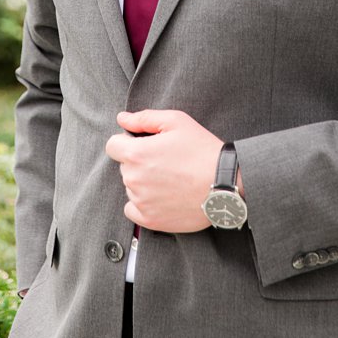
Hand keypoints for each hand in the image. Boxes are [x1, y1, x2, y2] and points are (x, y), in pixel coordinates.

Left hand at [104, 109, 222, 232]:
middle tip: (168, 161)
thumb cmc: (203, 149)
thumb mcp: (177, 122)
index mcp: (136, 154)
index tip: (146, 145)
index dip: (128, 142)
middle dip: (140, 162)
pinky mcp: (149, 219)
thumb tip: (122, 119)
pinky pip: (132, 209)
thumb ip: (144, 118)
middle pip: (125, 166)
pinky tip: (164, 196)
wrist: (225, 182)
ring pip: (131, 187)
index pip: (112, 145)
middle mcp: (133, 179)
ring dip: (144, 182)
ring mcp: (140, 201)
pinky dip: (144, 203)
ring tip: (173, 178)